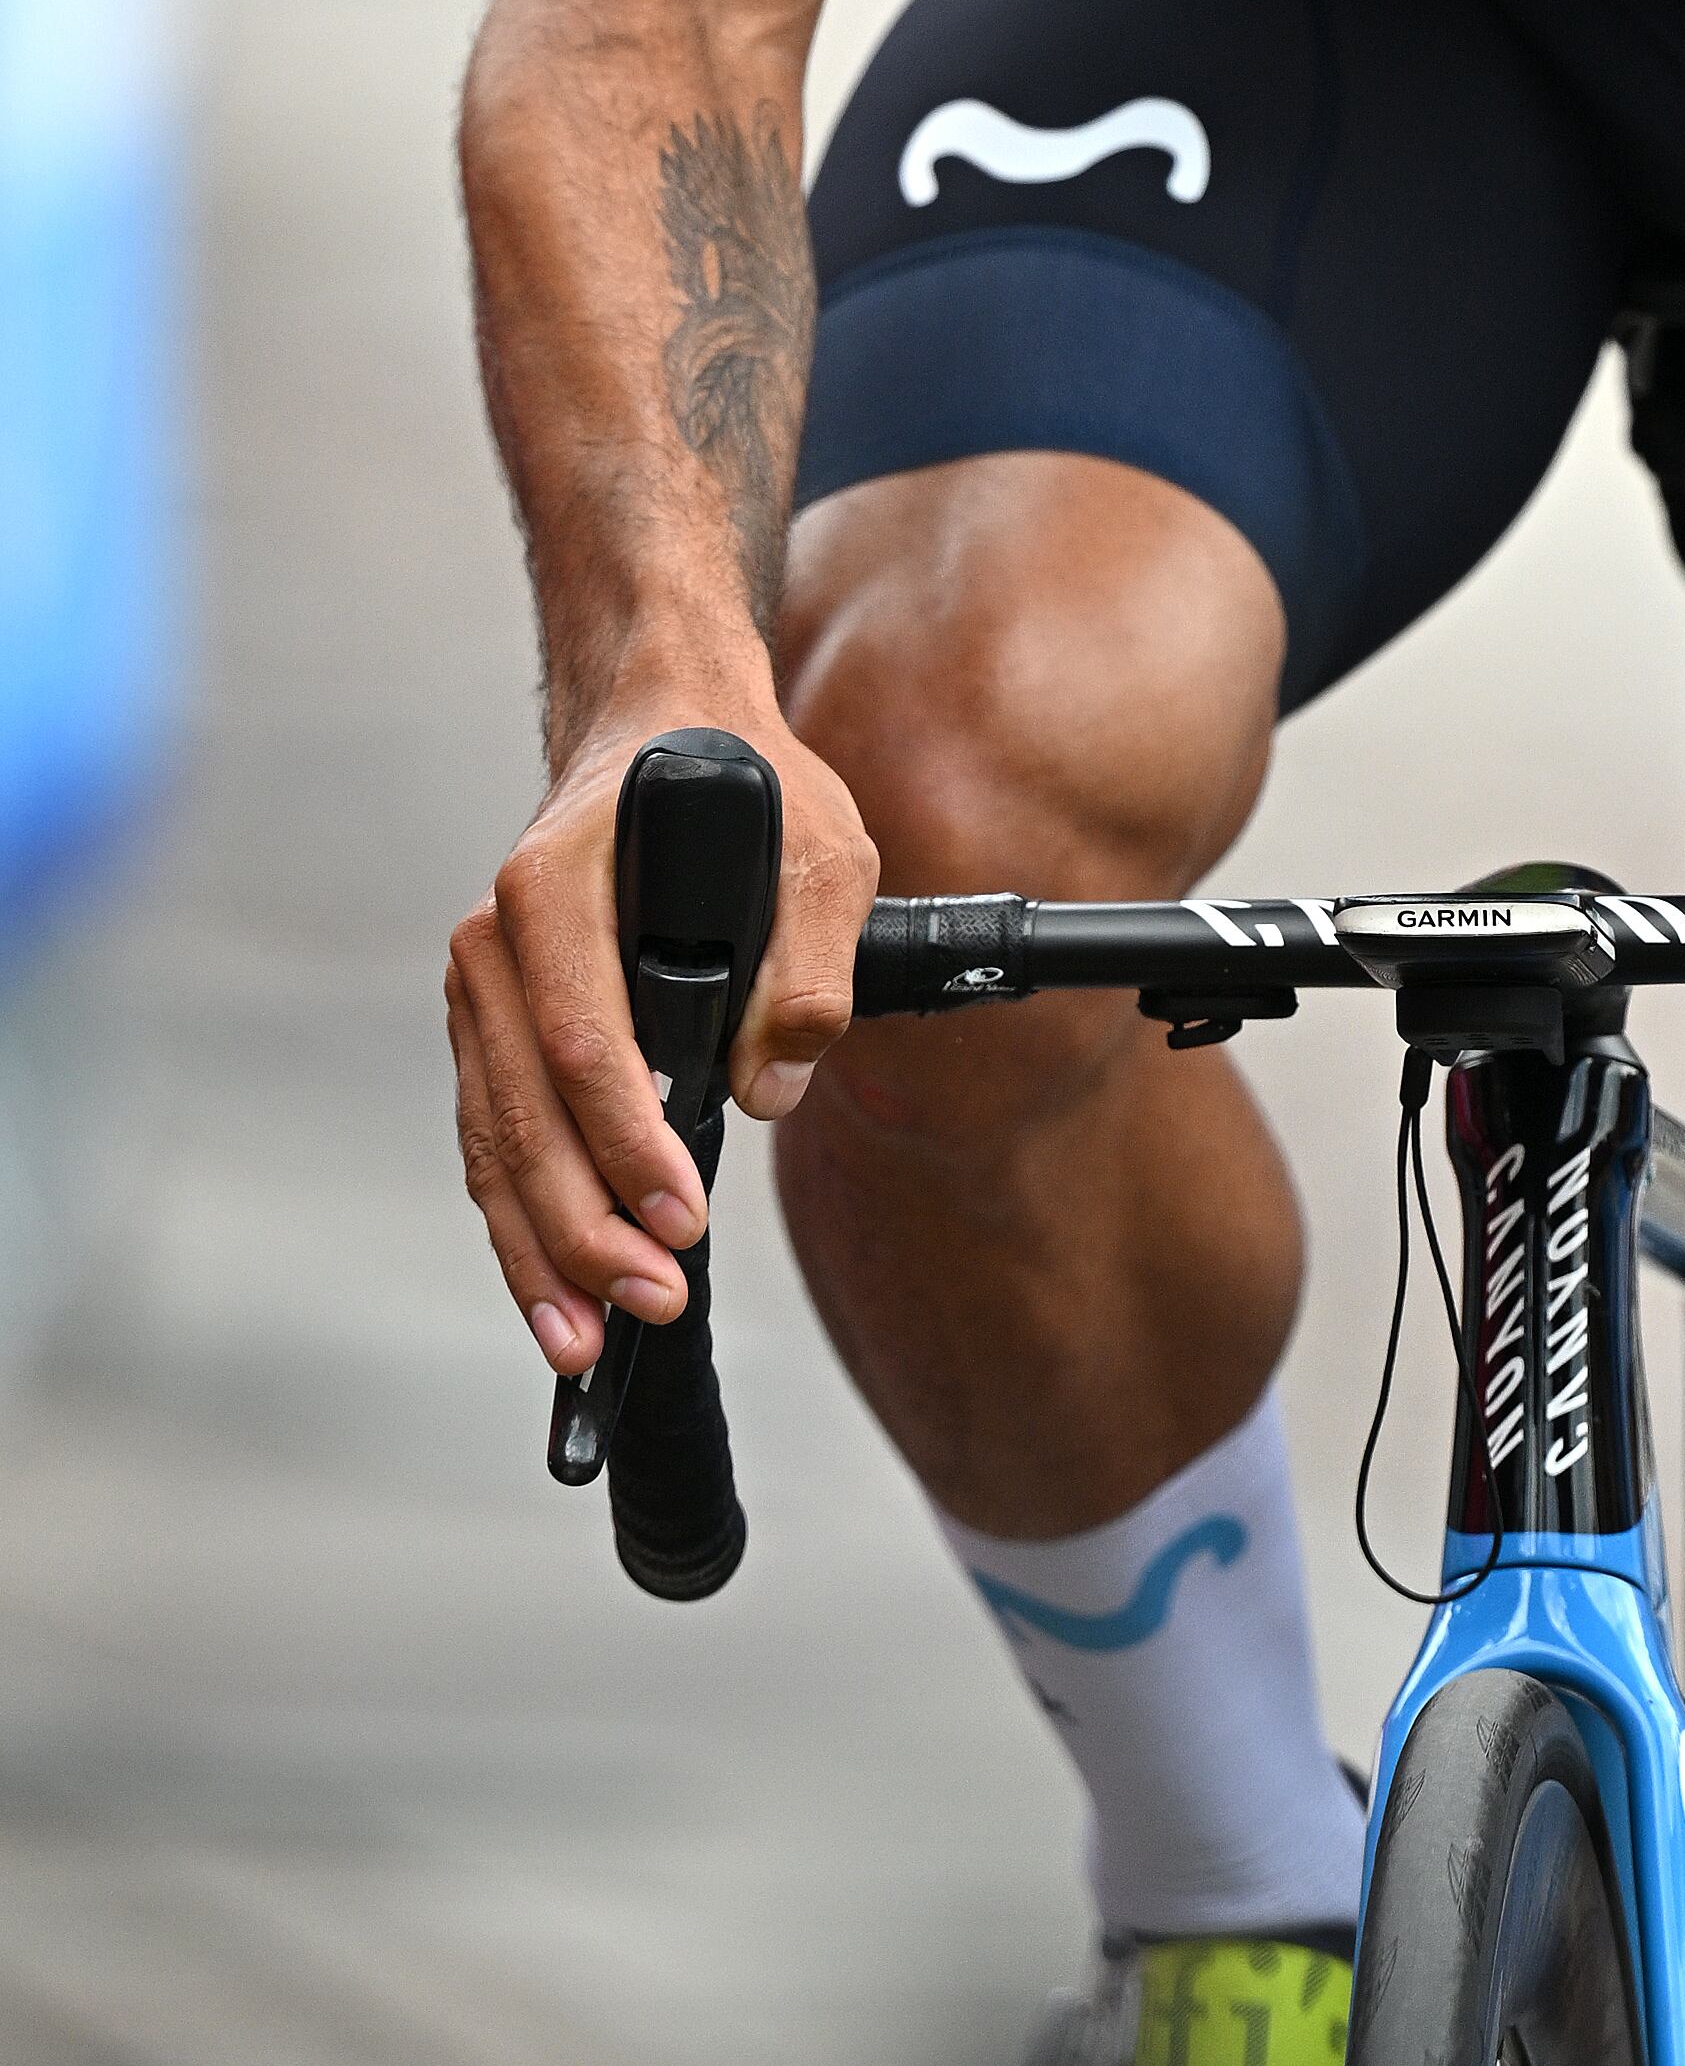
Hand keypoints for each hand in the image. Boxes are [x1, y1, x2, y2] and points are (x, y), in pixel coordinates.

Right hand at [445, 665, 875, 1379]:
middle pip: (525, 1113)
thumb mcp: (823, 845)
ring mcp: (481, 988)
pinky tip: (552, 1292)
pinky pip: (492, 1139)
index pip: (583, 1040)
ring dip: (539, 1249)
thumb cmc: (744, 782)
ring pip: (495, 1143)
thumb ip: (811, 961)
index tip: (683, 1219)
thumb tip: (770, 1085)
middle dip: (582, 1227)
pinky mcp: (490, 1027)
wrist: (660, 723)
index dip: (627, 1143)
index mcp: (556, 887)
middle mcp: (496, 940)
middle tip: (650, 1302)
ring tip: (585, 1342)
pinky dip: (518, 1221)